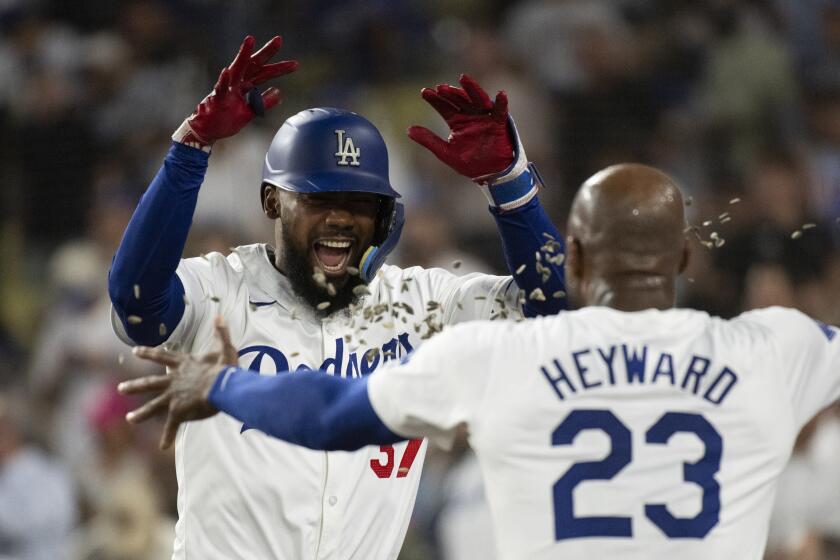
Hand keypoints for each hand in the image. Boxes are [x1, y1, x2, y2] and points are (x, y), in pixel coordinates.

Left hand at [119, 317, 238, 448]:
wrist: (222, 387)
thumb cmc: (225, 369)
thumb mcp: (225, 349)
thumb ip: (221, 334)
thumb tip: (220, 316)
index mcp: (184, 365)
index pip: (162, 356)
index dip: (148, 353)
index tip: (135, 351)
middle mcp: (174, 380)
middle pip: (150, 383)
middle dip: (135, 386)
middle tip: (121, 388)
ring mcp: (173, 397)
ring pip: (153, 406)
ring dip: (141, 414)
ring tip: (130, 419)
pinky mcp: (178, 411)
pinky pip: (172, 427)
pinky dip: (168, 437)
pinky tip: (163, 447)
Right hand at [174, 35, 298, 149]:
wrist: (207, 131)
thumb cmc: (227, 120)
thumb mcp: (250, 112)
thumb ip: (263, 102)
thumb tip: (279, 92)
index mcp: (246, 85)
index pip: (265, 73)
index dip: (280, 69)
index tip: (296, 64)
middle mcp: (237, 83)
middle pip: (254, 64)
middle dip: (267, 52)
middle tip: (279, 39)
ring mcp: (227, 89)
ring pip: (236, 68)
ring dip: (243, 54)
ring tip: (250, 40)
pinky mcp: (217, 99)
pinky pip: (220, 89)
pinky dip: (223, 80)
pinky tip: (225, 71)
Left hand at [408, 74, 512, 180]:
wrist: (488, 174)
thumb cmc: (468, 163)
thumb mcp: (445, 152)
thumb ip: (429, 140)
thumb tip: (408, 130)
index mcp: (456, 121)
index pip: (444, 106)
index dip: (435, 99)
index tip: (424, 92)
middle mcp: (469, 115)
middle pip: (459, 99)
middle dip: (450, 93)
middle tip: (440, 88)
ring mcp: (484, 117)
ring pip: (477, 99)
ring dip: (471, 89)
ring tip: (463, 79)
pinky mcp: (498, 123)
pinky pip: (501, 111)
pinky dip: (501, 103)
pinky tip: (500, 94)